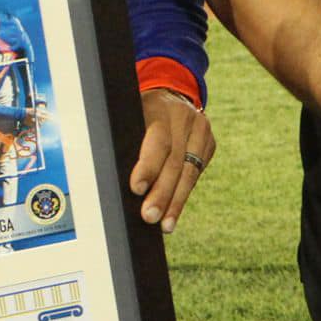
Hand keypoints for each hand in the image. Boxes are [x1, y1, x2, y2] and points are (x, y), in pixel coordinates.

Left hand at [130, 89, 214, 234]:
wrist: (170, 95)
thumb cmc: (139, 113)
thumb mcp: (130, 116)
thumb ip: (126, 140)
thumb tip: (110, 176)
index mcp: (160, 107)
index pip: (158, 140)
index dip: (148, 166)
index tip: (136, 189)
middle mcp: (185, 117)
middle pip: (175, 161)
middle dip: (162, 193)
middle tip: (149, 217)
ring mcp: (201, 129)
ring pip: (189, 171)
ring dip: (176, 201)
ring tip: (166, 225)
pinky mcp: (210, 143)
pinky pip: (196, 174)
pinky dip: (183, 195)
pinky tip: (174, 213)